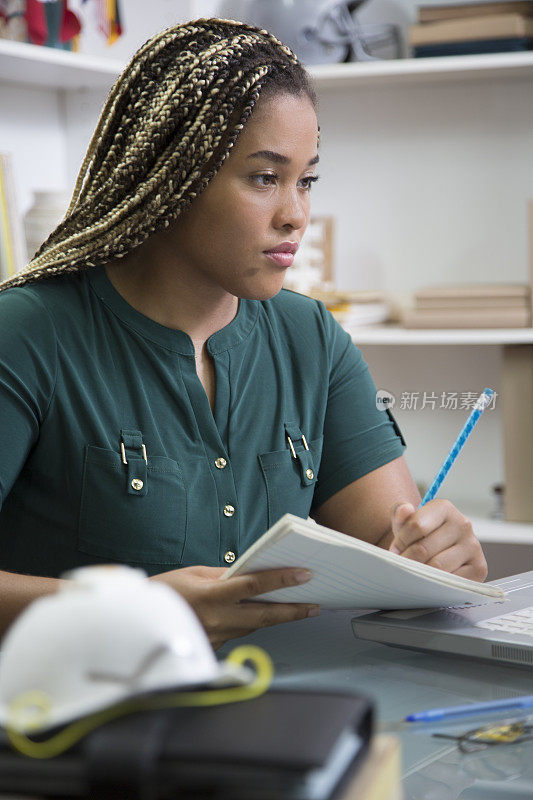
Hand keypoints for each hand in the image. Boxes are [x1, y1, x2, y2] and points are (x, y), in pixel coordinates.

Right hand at [150, 565, 318, 648]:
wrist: (138, 622)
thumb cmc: (164, 592)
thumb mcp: (194, 574)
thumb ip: (224, 575)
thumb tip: (250, 573)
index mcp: (212, 596)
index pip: (255, 585)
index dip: (282, 580)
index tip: (303, 575)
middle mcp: (217, 620)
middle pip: (264, 615)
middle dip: (293, 611)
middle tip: (314, 605)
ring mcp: (217, 637)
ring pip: (253, 626)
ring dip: (275, 617)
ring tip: (296, 607)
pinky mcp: (214, 647)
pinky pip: (239, 633)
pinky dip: (251, 623)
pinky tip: (262, 615)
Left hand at [388, 500, 486, 581]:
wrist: (437, 552)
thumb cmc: (418, 536)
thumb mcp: (405, 521)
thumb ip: (400, 513)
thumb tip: (405, 510)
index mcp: (444, 508)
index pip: (416, 526)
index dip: (401, 541)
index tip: (396, 550)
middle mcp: (463, 524)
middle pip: (424, 548)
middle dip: (407, 560)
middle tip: (401, 565)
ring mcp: (473, 546)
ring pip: (437, 566)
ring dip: (420, 573)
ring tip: (414, 572)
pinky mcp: (479, 568)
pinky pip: (451, 581)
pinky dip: (437, 583)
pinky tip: (432, 579)